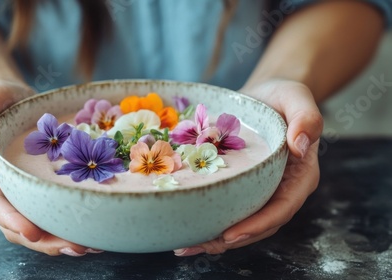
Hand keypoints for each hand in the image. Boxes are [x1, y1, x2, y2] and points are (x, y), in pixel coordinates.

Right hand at [0, 80, 98, 255]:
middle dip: (44, 242)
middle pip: (16, 225)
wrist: (16, 100)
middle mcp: (2, 190)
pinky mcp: (40, 191)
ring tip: (89, 246)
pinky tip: (92, 232)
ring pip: (36, 226)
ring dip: (60, 241)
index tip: (34, 232)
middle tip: (75, 246)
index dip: (12, 221)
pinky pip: (51, 213)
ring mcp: (22, 193)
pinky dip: (69, 226)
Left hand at [174, 79, 322, 255]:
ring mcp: (262, 189)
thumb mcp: (297, 97)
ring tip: (186, 246)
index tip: (230, 235)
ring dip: (216, 237)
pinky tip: (188, 226)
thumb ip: (306, 118)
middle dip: (230, 240)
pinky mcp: (244, 185)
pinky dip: (211, 219)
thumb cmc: (284, 96)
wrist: (267, 95)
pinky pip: (230, 207)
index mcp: (300, 175)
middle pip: (259, 224)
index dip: (257, 225)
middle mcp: (282, 188)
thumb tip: (300, 145)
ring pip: (243, 221)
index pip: (281, 208)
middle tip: (198, 246)